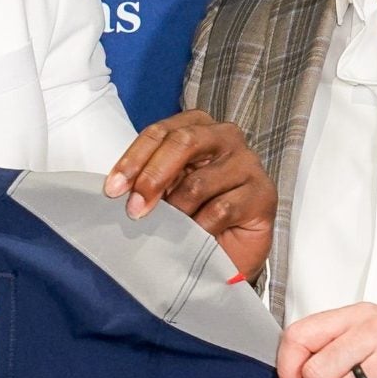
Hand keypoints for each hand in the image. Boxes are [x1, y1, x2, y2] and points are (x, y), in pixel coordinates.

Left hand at [103, 110, 275, 280]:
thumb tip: (117, 187)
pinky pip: (220, 209)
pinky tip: (196, 237)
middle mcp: (225, 136)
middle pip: (182, 143)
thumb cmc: (195, 213)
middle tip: (135, 209)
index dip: (133, 159)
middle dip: (152, 177)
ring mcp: (248, 163)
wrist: (228, 251)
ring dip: (177, 211)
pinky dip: (200, 228)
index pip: (160, 132)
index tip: (113, 190)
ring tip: (171, 228)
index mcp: (197, 126)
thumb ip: (147, 178)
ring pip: (199, 182)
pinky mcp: (263, 194)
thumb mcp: (165, 189)